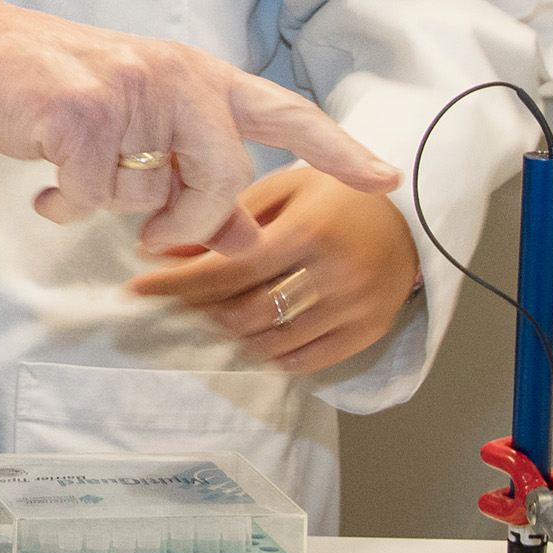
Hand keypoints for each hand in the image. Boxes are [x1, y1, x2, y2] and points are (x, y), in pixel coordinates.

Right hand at [0, 0, 395, 256]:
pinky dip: (66, 206)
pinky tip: (46, 187)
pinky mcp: (80, 114)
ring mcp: (128, 91)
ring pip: (153, 194)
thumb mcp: (136, 128)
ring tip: (77, 178)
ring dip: (114, 206)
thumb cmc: (56, 88)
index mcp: (197, 73)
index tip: (385, 179)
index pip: (283, 112)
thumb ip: (190, 177)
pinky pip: (92, 198)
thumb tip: (242, 240)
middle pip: (224, 177)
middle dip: (194, 220)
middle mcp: (174, 75)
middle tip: (159, 234)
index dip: (337, 148)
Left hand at [127, 166, 421, 376]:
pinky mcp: (367, 334)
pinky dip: (268, 353)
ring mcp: (354, 309)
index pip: (230, 269)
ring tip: (210, 314)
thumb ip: (226, 218)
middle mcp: (336, 274)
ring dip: (228, 333)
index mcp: (312, 230)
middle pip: (245, 312)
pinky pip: (303, 362)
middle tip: (176, 299)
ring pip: (269, 342)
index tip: (139, 288)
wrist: (413, 219)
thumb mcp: (283, 190)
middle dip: (200, 309)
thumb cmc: (337, 199)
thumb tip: (163, 251)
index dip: (178, 282)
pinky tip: (252, 334)